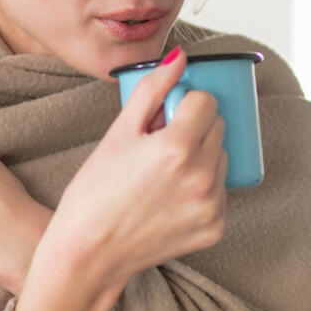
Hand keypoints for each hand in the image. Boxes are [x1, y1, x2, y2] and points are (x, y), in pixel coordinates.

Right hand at [45, 46, 227, 286]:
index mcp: (177, 147)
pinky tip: (169, 197)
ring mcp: (211, 206)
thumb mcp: (119, 132)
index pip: (205, 101)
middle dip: (194, 127)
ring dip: (200, 156)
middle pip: (217, 127)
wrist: (89, 253)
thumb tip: (180, 57)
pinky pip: (219, 192)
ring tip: (163, 174)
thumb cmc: (95, 190)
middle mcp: (202, 177)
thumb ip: (153, 89)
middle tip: (159, 144)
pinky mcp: (214, 228)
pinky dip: (201, 188)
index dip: (183, 103)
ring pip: (220, 159)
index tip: (163, 116)